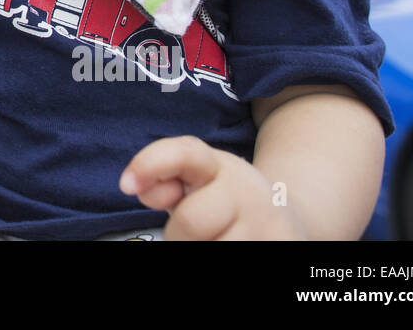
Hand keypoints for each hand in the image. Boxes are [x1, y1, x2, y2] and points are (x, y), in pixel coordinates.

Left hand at [119, 135, 308, 239]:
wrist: (286, 219)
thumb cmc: (220, 202)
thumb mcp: (194, 183)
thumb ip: (164, 182)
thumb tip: (142, 188)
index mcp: (216, 166)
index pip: (185, 153)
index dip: (152, 164)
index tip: (126, 184)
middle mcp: (244, 190)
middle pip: (192, 220)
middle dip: (178, 236)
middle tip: (187, 236)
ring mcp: (267, 223)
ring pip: (214, 248)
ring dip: (202, 250)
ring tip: (216, 240)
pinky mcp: (282, 246)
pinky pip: (233, 261)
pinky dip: (219, 254)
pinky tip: (229, 244)